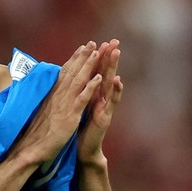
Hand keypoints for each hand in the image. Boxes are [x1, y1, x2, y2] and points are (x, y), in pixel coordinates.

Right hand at [12, 42, 102, 165]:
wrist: (29, 150)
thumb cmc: (33, 134)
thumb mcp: (40, 112)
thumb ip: (46, 100)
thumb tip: (47, 92)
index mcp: (51, 96)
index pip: (63, 74)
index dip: (73, 60)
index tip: (80, 48)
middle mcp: (57, 97)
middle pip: (71, 73)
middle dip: (82, 57)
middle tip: (91, 43)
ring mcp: (64, 106)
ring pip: (77, 81)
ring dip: (87, 66)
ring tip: (97, 52)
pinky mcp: (69, 117)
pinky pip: (81, 99)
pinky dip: (89, 88)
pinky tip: (98, 78)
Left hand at [78, 39, 122, 165]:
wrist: (82, 149)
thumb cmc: (78, 128)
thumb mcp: (76, 106)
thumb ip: (77, 93)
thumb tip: (71, 79)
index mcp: (91, 94)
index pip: (95, 72)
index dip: (96, 57)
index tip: (97, 42)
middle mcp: (100, 98)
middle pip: (105, 73)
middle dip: (109, 57)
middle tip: (114, 41)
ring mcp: (105, 106)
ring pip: (110, 83)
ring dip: (114, 68)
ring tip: (116, 53)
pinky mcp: (106, 117)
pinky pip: (112, 102)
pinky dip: (116, 92)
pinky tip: (119, 81)